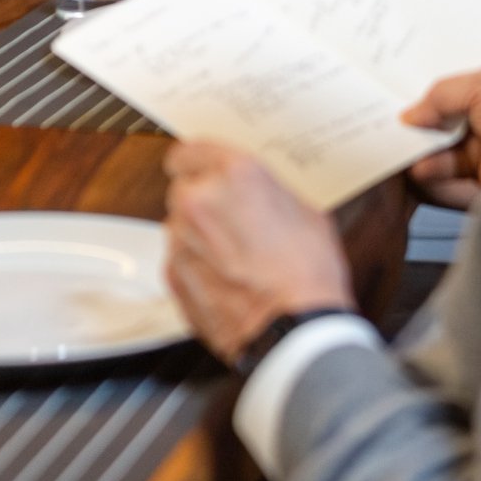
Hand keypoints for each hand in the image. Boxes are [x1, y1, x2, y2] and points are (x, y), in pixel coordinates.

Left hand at [163, 143, 355, 362]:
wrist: (293, 331)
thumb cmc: (308, 274)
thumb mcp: (308, 211)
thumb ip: (270, 190)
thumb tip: (259, 189)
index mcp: (236, 175)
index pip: (192, 149)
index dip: (198, 161)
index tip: (202, 168)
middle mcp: (200, 201)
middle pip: (184, 186)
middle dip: (204, 199)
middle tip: (232, 218)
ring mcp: (181, 239)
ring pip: (180, 224)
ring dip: (199, 233)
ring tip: (234, 255)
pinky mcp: (172, 275)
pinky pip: (178, 258)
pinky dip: (195, 264)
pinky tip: (226, 278)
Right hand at [400, 50, 480, 208]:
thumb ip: (441, 93)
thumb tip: (411, 113)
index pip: (460, 65)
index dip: (433, 68)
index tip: (402, 73)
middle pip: (441, 107)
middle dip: (419, 115)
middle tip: (396, 115)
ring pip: (434, 144)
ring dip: (420, 149)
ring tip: (410, 147)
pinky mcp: (475, 175)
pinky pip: (439, 175)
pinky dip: (430, 175)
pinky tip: (425, 169)